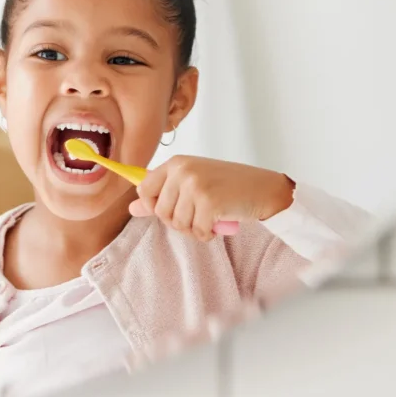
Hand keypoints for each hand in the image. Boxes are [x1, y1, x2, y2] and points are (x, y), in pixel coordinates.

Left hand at [129, 156, 294, 241]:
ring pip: (178, 224)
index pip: (143, 188)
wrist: (263, 188)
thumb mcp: (192, 184)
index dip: (152, 206)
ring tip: (210, 217)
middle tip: (198, 214)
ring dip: (195, 228)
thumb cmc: (228, 186)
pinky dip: (208, 234)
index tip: (169, 209)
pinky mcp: (209, 202)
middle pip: (160, 211)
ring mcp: (195, 186)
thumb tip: (132, 209)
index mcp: (176, 163)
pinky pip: (197, 231)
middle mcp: (183, 171)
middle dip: (178, 221)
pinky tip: (218, 223)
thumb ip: (162, 195)